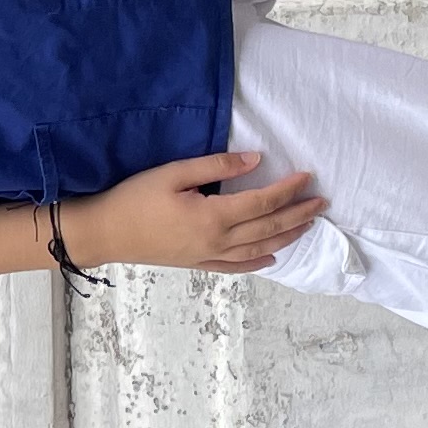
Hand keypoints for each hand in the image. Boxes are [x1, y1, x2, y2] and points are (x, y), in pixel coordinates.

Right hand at [62, 153, 325, 273]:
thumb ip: (216, 166)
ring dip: (287, 236)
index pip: (263, 202)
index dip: (288, 190)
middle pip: (268, 227)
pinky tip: (272, 256)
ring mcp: (208, 256)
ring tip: (308, 225)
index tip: (308, 176)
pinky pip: (236, 267)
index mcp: (213, 216)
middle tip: (322, 202)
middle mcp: (217, 240)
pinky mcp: (197, 263)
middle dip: (298, 214)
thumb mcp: (172, 173)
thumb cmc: (134, 198)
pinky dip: (258, 262)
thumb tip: (254, 160)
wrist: (105, 233)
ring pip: (259, 248)